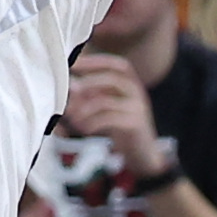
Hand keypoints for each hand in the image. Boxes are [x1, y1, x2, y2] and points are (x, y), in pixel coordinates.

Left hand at [64, 54, 163, 177]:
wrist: (144, 154)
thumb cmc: (123, 129)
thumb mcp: (109, 108)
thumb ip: (94, 96)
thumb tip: (72, 86)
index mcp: (132, 84)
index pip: (117, 64)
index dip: (97, 61)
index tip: (76, 62)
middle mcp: (138, 92)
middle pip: (113, 78)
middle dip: (89, 82)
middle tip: (72, 91)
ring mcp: (138, 108)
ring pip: (108, 101)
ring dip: (86, 108)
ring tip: (74, 118)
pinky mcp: (135, 125)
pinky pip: (110, 119)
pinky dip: (93, 122)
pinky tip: (84, 129)